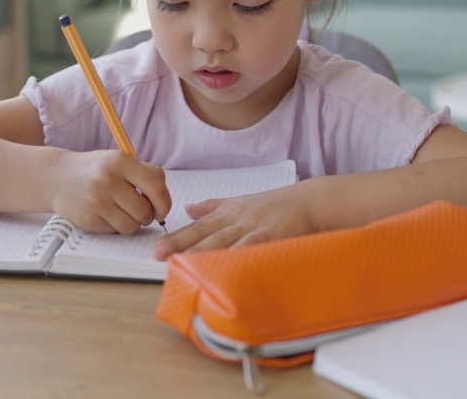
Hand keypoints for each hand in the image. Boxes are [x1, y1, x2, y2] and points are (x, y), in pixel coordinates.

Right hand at [49, 149, 171, 234]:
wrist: (58, 177)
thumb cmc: (96, 170)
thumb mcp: (120, 161)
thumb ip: (146, 174)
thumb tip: (164, 200)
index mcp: (120, 162)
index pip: (156, 188)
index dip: (164, 203)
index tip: (161, 209)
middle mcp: (108, 180)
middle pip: (144, 211)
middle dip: (147, 215)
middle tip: (138, 209)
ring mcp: (96, 201)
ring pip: (132, 226)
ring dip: (132, 223)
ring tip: (122, 212)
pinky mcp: (88, 219)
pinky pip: (115, 232)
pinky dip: (115, 226)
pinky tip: (105, 214)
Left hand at [152, 183, 320, 259]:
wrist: (309, 201)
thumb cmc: (276, 205)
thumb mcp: (239, 202)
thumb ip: (213, 207)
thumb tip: (187, 208)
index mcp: (228, 213)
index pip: (198, 227)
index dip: (177, 238)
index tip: (157, 248)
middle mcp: (237, 219)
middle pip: (205, 233)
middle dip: (182, 244)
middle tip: (160, 255)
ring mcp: (254, 226)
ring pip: (224, 240)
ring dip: (204, 251)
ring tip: (184, 263)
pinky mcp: (273, 234)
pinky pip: (253, 246)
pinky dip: (240, 254)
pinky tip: (227, 265)